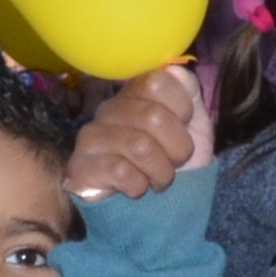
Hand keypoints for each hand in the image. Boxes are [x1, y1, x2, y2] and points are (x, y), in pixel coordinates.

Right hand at [67, 64, 212, 200]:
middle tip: (175, 162)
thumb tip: (174, 68)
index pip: (158, 80)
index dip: (182, 108)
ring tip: (159, 180)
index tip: (183, 127)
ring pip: (140, 147)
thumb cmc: (171, 162)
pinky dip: (139, 186)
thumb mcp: (194, 125)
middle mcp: (109, 109)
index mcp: (134, 94)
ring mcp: (91, 137)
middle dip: (178, 148)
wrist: (156, 208)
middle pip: (153, 116)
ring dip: (161, 172)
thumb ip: (188, 91)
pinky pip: (120, 171)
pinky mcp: (80, 167)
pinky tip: (136, 189)